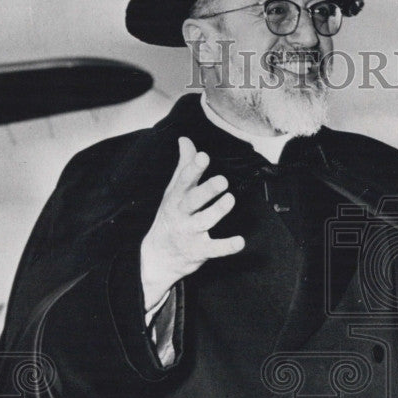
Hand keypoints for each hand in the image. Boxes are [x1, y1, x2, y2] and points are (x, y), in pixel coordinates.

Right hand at [140, 136, 242, 308]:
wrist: (157, 257)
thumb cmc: (170, 218)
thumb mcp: (173, 192)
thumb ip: (183, 167)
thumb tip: (185, 140)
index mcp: (175, 198)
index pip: (183, 181)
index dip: (193, 168)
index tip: (203, 156)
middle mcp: (181, 214)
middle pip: (192, 201)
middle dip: (206, 190)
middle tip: (223, 180)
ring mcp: (189, 233)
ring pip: (203, 222)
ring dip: (217, 211)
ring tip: (230, 199)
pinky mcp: (199, 251)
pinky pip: (214, 249)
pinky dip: (226, 246)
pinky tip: (240, 242)